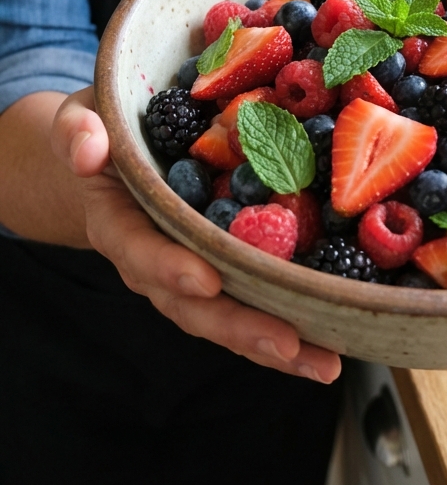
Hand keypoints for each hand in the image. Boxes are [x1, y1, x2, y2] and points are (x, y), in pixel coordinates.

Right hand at [52, 86, 340, 383]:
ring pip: (228, 318)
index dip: (171, 269)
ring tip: (324, 362)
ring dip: (274, 344)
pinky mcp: (225, 270)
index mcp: (120, 225)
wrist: (111, 155)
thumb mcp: (80, 121)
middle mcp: (156, 262)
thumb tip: (86, 150)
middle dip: (240, 328)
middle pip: (194, 306)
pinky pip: (253, 303)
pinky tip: (331, 344)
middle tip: (288, 343)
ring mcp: (191, 272)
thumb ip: (78, 133)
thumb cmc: (103, 132)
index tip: (206, 281)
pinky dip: (291, 326)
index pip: (142, 252)